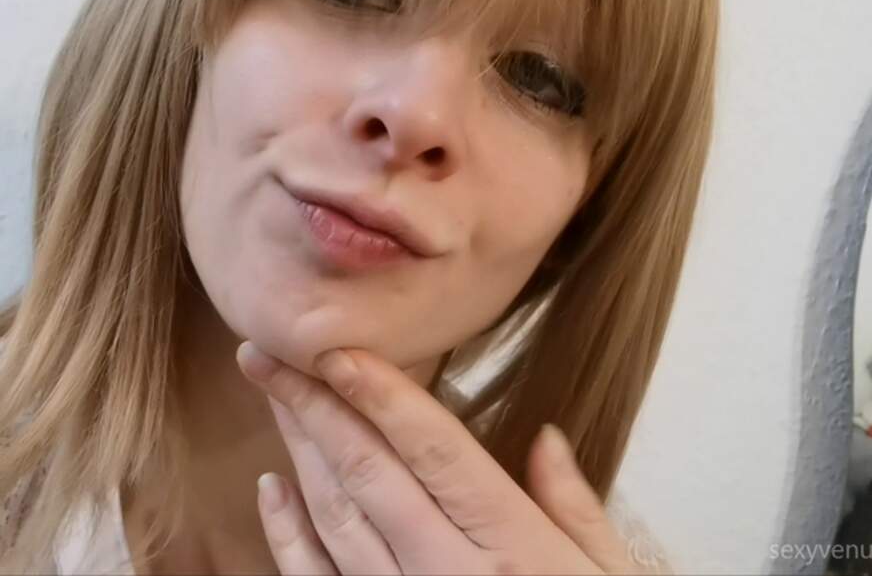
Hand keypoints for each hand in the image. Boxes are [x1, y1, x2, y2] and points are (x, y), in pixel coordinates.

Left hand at [237, 342, 654, 574]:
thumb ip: (576, 508)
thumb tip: (547, 437)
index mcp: (513, 546)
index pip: (436, 451)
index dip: (381, 396)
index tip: (335, 349)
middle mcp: (450, 574)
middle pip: (370, 474)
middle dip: (315, 408)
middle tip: (269, 356)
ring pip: (337, 520)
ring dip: (299, 454)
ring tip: (274, 398)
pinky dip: (286, 536)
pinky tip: (269, 488)